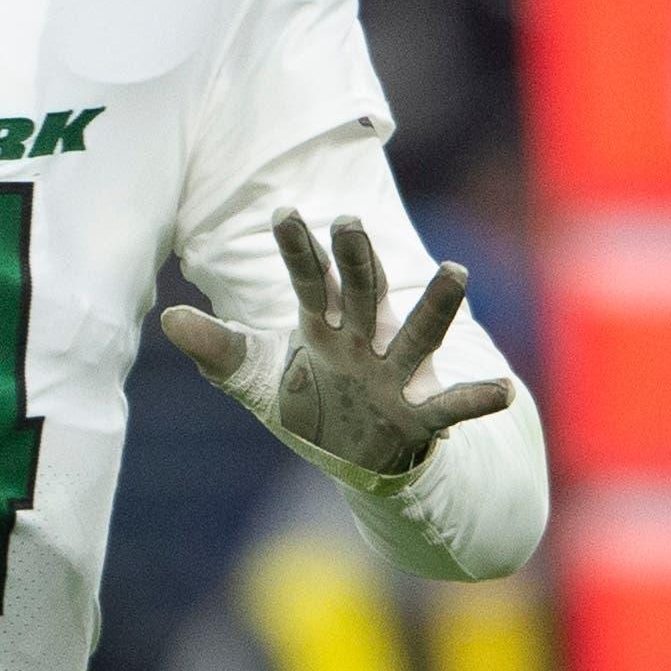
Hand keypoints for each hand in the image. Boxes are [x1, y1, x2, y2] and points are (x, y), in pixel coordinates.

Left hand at [160, 209, 512, 477]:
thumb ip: (217, 349)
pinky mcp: (417, 418)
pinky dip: (475, 399)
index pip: (310, 282)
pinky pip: (450, 407)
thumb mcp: (256, 378)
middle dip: (357, 260)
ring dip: (437, 307)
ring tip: (457, 270)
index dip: (298, 252)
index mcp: (322, 329)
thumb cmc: (310, 405)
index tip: (283, 213)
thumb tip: (167, 319)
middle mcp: (363, 342)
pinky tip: (503, 388)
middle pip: (362, 293)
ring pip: (417, 335)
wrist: (360, 457)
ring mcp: (394, 376)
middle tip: (350, 220)